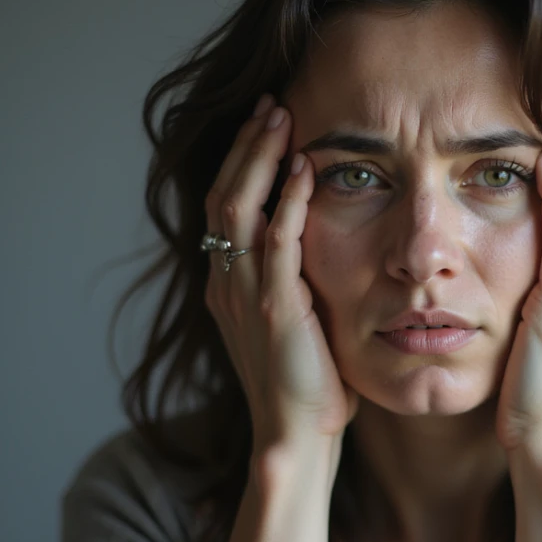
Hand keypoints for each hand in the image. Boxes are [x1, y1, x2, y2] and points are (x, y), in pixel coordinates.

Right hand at [203, 94, 360, 459]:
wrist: (296, 436)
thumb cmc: (307, 385)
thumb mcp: (294, 324)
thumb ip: (293, 283)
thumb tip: (316, 248)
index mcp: (228, 285)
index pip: (225, 208)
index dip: (242, 164)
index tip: (267, 128)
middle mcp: (226, 282)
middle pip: (224, 195)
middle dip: (246, 146)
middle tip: (271, 105)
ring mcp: (244, 293)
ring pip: (240, 207)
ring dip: (260, 158)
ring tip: (281, 117)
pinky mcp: (274, 306)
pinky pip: (276, 240)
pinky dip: (288, 199)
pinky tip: (304, 168)